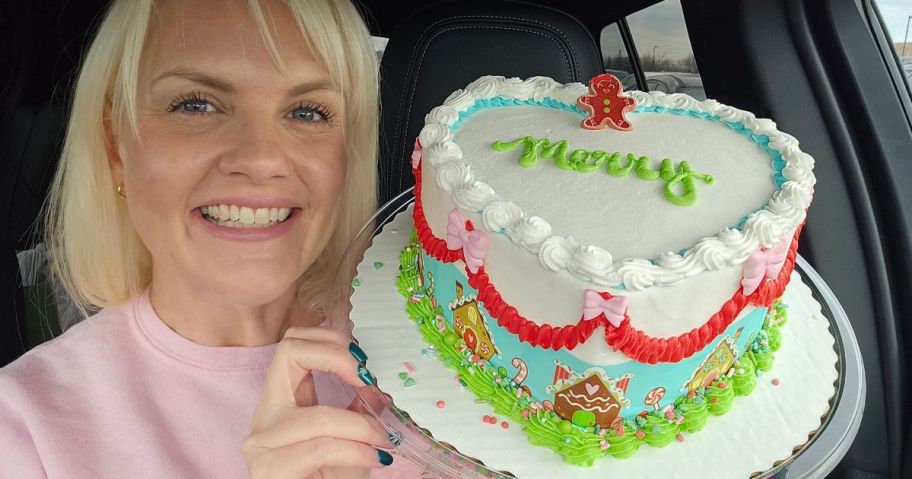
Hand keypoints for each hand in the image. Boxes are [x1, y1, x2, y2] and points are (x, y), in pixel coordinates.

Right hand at [243, 327, 392, 478]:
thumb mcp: (349, 439)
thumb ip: (357, 409)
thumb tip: (379, 383)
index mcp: (281, 400)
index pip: (293, 342)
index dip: (331, 341)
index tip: (366, 364)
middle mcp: (263, 415)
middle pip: (289, 352)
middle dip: (338, 358)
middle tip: (370, 380)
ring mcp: (261, 444)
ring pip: (319, 417)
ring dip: (361, 427)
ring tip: (381, 440)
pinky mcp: (269, 471)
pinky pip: (320, 450)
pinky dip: (355, 451)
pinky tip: (374, 458)